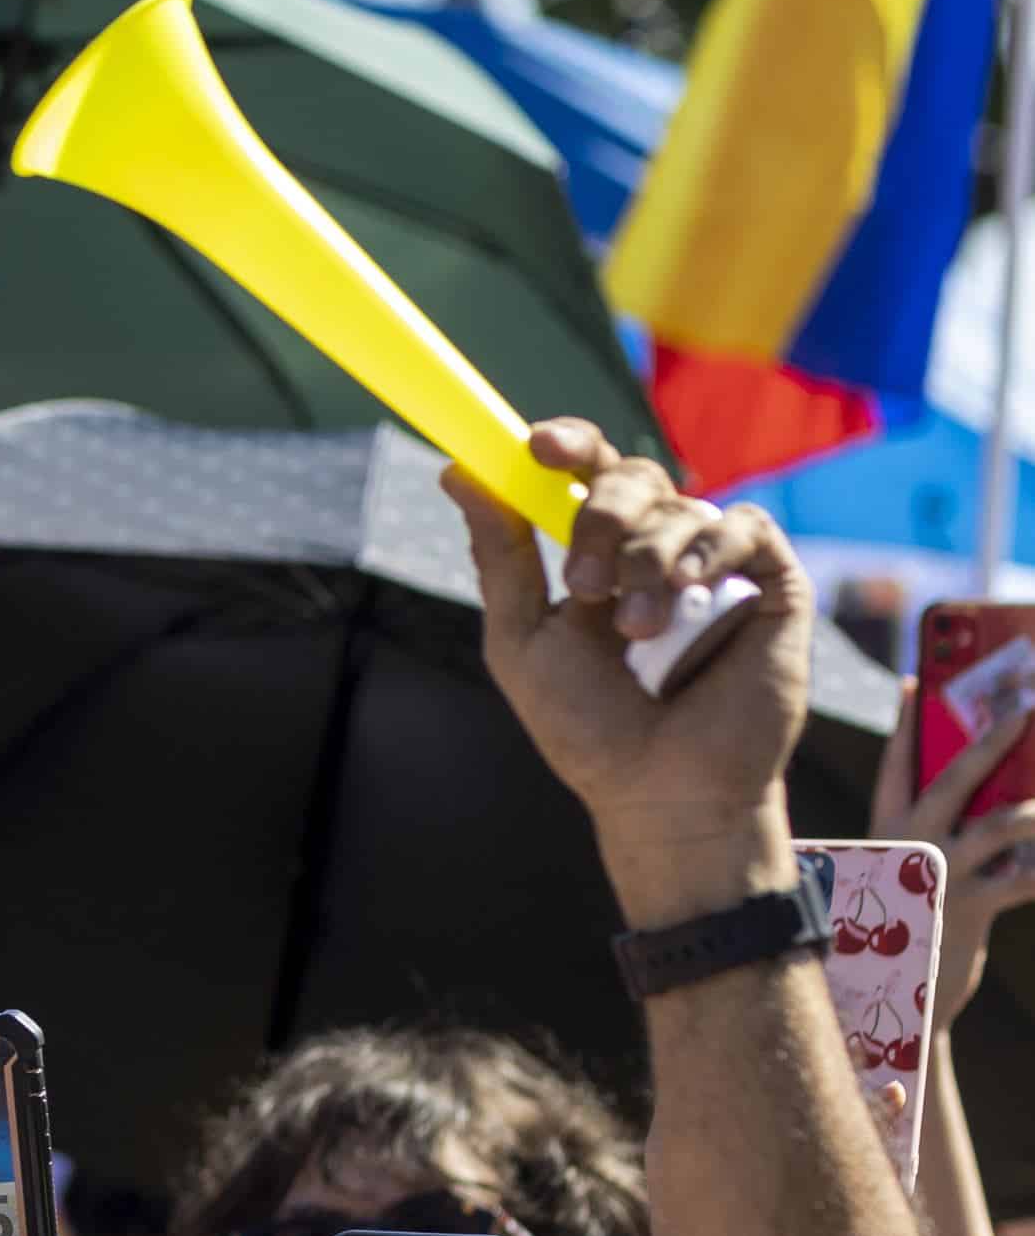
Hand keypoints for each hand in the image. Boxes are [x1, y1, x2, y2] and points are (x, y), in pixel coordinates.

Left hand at [451, 423, 808, 909]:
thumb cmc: (588, 726)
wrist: (660, 790)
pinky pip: (746, 527)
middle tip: (585, 584)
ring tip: (635, 631)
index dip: (568, 445)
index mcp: (599, 552)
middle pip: (634, 477)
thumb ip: (502, 555)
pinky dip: (708, 549)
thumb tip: (461, 471)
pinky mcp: (774, 586)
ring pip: (684, 505)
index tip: (536, 446)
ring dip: (647, 559)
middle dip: (602, 516)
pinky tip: (686, 590)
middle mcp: (659, 548)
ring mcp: (718, 565)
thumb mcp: (522, 638)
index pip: (588, 471)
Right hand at [871, 700, 1034, 1028]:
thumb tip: (1001, 799)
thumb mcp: (916, 875)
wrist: (906, 1003)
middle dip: (990, 741)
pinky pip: (1028, 875)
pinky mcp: (972, 905)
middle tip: (1023, 710)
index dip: (905, 725)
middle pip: (952, 779)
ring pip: (1000, 823)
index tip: (916, 684)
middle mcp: (910, 845)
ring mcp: (940, 873)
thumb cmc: (920, 928)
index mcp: (888, 832)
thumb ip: (941, 837)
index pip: (896, 767)